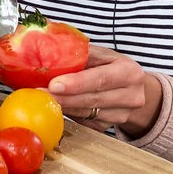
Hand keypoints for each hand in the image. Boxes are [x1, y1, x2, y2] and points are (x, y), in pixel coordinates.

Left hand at [47, 45, 161, 135]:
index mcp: (129, 72)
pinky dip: (68, 114)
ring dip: (63, 106)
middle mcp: (131, 96)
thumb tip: (49, 45)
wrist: (133, 89)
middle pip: (92, 99)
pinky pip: (84, 122)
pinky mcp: (108, 127)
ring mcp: (121, 115)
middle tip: (40, 94)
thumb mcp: (103, 54)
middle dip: (64, 98)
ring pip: (86, 114)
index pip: (101, 79)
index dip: (77, 83)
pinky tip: (56, 106)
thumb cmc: (112, 67)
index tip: (54, 84)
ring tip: (42, 99)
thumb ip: (82, 52)